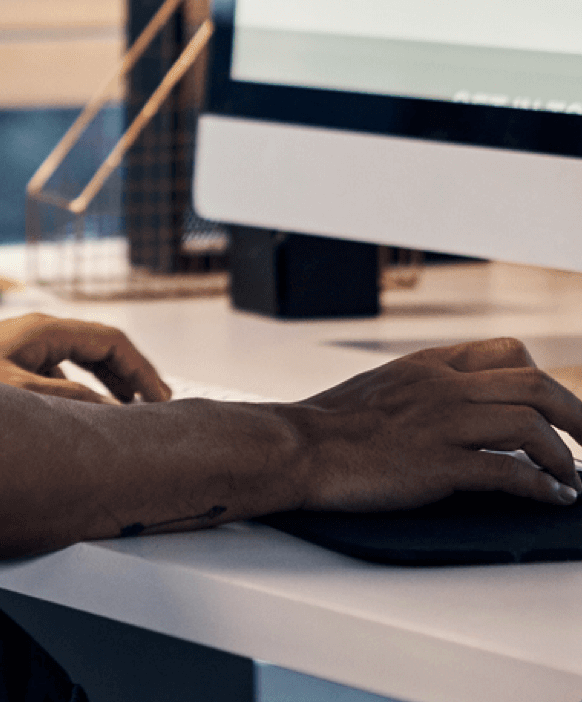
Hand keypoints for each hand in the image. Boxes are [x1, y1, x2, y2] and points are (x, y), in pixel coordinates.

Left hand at [0, 310, 169, 403]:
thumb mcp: (17, 395)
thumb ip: (68, 402)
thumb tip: (112, 413)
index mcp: (42, 332)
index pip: (111, 342)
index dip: (144, 372)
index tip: (164, 403)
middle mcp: (30, 335)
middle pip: (96, 350)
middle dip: (128, 379)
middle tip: (152, 412)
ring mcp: (13, 350)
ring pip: (74, 364)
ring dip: (102, 388)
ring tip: (120, 420)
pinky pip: (52, 377)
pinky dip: (74, 396)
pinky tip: (68, 424)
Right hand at [293, 336, 581, 510]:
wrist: (297, 446)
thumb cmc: (332, 424)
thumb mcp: (385, 386)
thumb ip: (425, 387)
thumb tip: (462, 406)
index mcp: (430, 364)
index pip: (507, 352)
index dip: (545, 380)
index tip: (560, 409)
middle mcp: (442, 385)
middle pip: (534, 383)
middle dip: (576, 414)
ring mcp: (441, 423)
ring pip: (529, 423)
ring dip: (563, 456)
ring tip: (573, 480)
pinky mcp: (436, 465)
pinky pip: (507, 470)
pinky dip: (541, 486)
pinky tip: (553, 499)